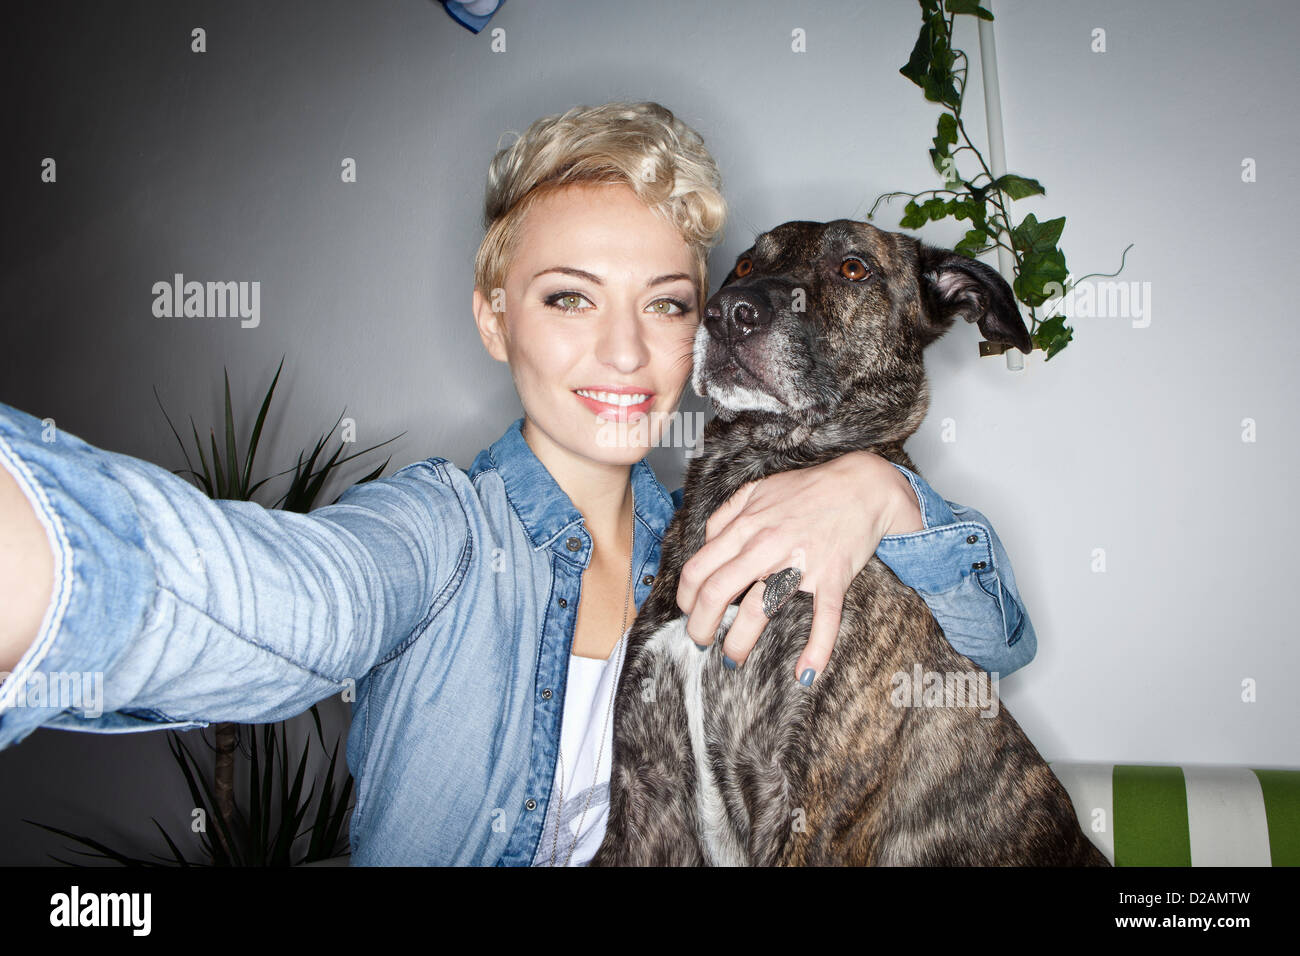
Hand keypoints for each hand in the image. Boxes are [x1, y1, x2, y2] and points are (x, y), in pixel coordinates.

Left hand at [675, 451, 922, 683]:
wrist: (862, 486)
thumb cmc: (808, 490)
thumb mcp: (757, 490)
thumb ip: (726, 515)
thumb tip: (705, 543)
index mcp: (746, 526)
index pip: (700, 567)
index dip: (686, 596)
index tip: (687, 611)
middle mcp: (767, 545)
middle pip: (718, 592)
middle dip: (700, 625)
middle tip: (699, 641)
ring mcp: (800, 563)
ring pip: (758, 610)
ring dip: (738, 643)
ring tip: (732, 660)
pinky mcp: (833, 577)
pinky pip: (824, 618)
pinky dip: (816, 649)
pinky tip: (805, 673)